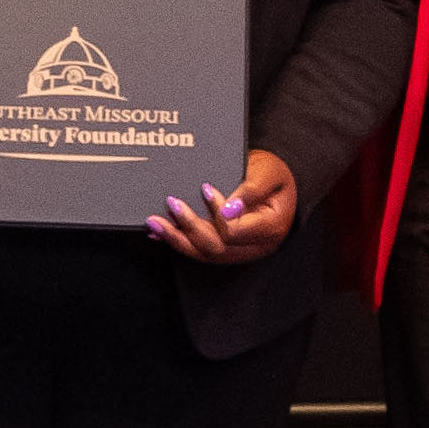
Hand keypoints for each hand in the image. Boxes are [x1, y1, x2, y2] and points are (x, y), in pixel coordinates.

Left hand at [146, 150, 298, 266]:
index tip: (207, 189)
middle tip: (171, 204)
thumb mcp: (269, 173)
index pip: (236, 230)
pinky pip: (201, 251)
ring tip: (154, 222)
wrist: (273, 181)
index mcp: (271, 228)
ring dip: (177, 239)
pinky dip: (179, 242)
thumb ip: (252, 190)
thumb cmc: (273, 175)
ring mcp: (240, 251)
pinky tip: (160, 233)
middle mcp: (255, 246)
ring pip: (205, 254)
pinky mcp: (226, 249)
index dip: (218, 213)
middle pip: (217, 247)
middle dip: (189, 228)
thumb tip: (229, 209)